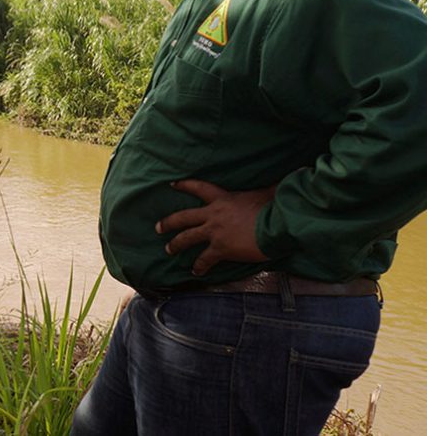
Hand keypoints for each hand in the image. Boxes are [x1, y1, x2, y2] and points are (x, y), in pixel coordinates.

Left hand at [156, 179, 274, 275]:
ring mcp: (215, 232)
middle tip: (158, 227)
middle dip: (168, 222)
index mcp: (223, 198)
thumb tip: (289, 176)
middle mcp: (214, 214)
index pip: (199, 188)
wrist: (277, 226)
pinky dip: (199, 266)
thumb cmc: (275, 208)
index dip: (185, 185)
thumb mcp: (268, 192)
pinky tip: (196, 271)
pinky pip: (204, 259)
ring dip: (176, 244)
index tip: (172, 184)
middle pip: (184, 217)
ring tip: (168, 249)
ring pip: (187, 238)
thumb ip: (270, 186)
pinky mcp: (221, 248)